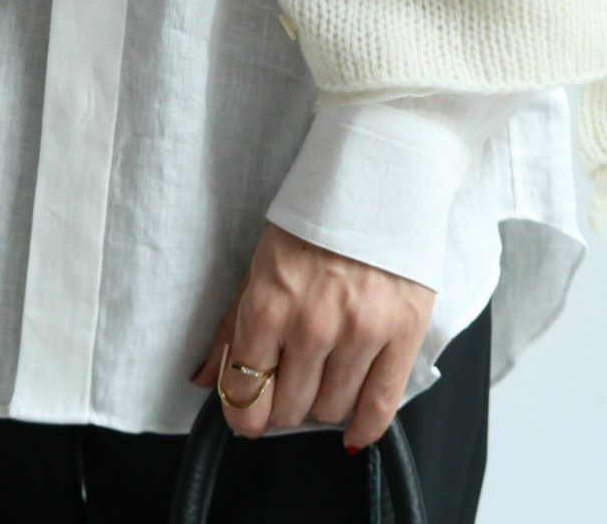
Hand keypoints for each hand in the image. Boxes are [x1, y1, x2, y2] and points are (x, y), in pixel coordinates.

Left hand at [189, 223, 435, 451]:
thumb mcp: (262, 264)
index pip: (244, 394)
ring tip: (326, 375)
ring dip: (323, 403)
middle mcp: (312, 326)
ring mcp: (360, 333)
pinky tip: (355, 423)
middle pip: (287, 409)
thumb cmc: (316, 222)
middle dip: (284, 403)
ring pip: (331, 410)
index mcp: (269, 305)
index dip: (242, 412)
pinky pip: (380, 406)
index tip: (248, 411)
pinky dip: (364, 425)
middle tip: (292, 381)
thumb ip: (234, 325)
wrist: (377, 182)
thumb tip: (204, 377)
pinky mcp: (402, 334)